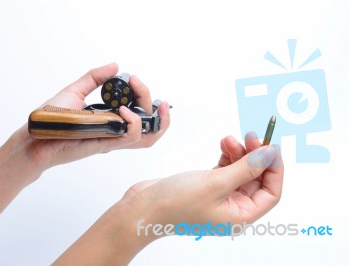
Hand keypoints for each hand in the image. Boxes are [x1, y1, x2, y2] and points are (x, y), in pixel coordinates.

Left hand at [16, 63, 170, 171]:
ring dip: (157, 119)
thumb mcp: (75, 91)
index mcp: (111, 116)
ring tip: (149, 102)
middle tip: (138, 84)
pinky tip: (124, 111)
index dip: (143, 93)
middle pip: (148, 121)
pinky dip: (135, 123)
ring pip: (148, 135)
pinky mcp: (106, 144)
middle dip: (151, 101)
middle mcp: (115, 128)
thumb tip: (114, 66)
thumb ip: (94, 78)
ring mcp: (113, 137)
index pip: (139, 108)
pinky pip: (131, 138)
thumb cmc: (53, 118)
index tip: (133, 78)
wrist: (37, 137)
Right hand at [54, 133, 283, 264]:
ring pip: (239, 171)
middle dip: (254, 156)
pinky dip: (226, 156)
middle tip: (250, 136)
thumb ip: (246, 167)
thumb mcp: (217, 183)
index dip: (274, 168)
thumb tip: (269, 154)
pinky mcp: (206, 186)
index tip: (271, 146)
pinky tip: (222, 145)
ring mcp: (218, 196)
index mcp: (240, 216)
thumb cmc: (176, 204)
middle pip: (255, 178)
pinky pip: (225, 169)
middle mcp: (232, 208)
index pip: (270, 192)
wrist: (143, 207)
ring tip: (228, 139)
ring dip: (238, 153)